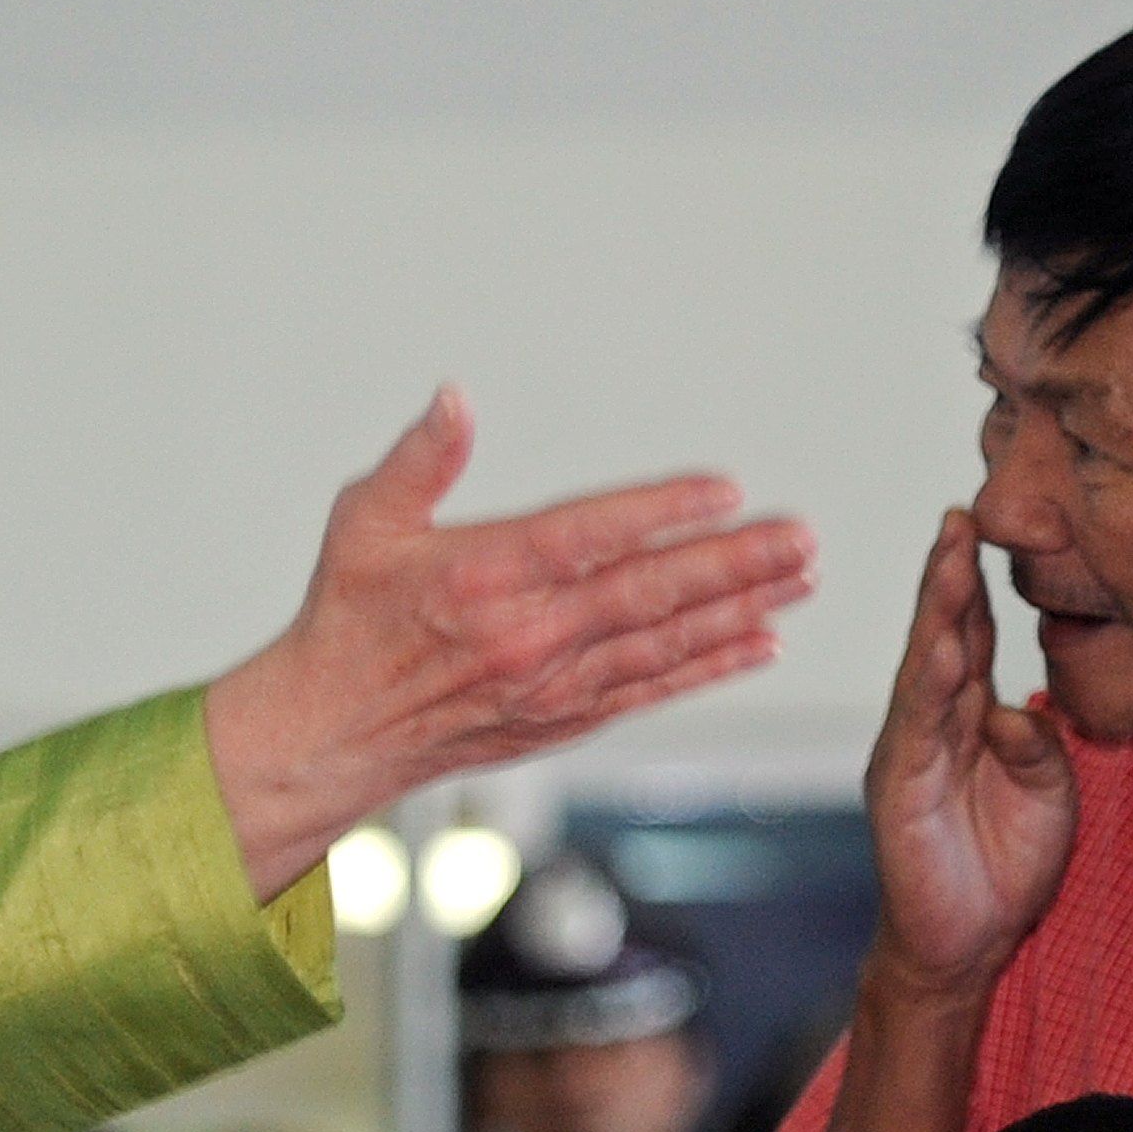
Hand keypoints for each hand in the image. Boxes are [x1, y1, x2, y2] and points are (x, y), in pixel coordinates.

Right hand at [207, 389, 815, 897]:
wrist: (333, 732)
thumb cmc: (349, 622)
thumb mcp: (363, 522)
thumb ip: (419, 459)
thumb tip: (453, 399)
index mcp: (483, 577)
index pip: (589, 536)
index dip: (661, 514)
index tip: (724, 492)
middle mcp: (527, 636)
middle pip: (647, 595)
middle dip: (734, 566)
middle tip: (800, 540)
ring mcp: (551, 684)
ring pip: (662, 644)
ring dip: (739, 612)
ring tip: (799, 583)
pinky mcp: (563, 719)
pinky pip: (650, 690)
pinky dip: (709, 668)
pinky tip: (759, 644)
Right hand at [862, 509, 1075, 997]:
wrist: (966, 944)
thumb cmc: (1003, 865)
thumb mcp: (1049, 793)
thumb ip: (1040, 744)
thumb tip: (1018, 712)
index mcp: (971, 717)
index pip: (975, 635)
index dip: (978, 583)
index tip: (986, 525)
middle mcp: (935, 722)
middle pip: (943, 634)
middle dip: (950, 575)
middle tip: (962, 515)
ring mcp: (912, 751)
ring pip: (926, 669)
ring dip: (938, 615)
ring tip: (951, 561)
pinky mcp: (901, 788)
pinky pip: (918, 728)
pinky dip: (930, 687)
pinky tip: (942, 650)